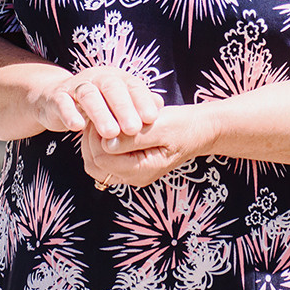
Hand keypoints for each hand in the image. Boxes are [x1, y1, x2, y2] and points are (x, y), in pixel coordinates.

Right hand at [30, 65, 161, 139]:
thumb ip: (137, 103)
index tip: (152, 119)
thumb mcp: (118, 102)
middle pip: (112, 88)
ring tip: (111, 133)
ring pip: (89, 95)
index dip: (142, 101)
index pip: (133, 86)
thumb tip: (159, 106)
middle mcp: (97, 78)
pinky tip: (77, 127)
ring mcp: (76, 86)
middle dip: (124, 108)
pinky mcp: (57, 97)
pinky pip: (63, 102)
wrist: (56, 98)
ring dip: (100, 113)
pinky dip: (69, 113)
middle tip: (134, 129)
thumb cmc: (97, 103)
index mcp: (116, 78)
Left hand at [80, 103, 217, 187]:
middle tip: (98, 114)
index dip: (97, 135)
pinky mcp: (129, 164)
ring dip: (94, 140)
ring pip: (95, 163)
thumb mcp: (162, 127)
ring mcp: (130, 173)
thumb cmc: (183, 125)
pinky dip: (101, 142)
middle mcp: (133, 177)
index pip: (102, 158)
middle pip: (94, 165)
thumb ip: (135, 137)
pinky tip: (108, 124)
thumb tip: (107, 142)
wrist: (199, 130)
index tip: (103, 111)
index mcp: (141, 171)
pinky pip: (105, 158)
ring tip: (102, 118)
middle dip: (90, 139)